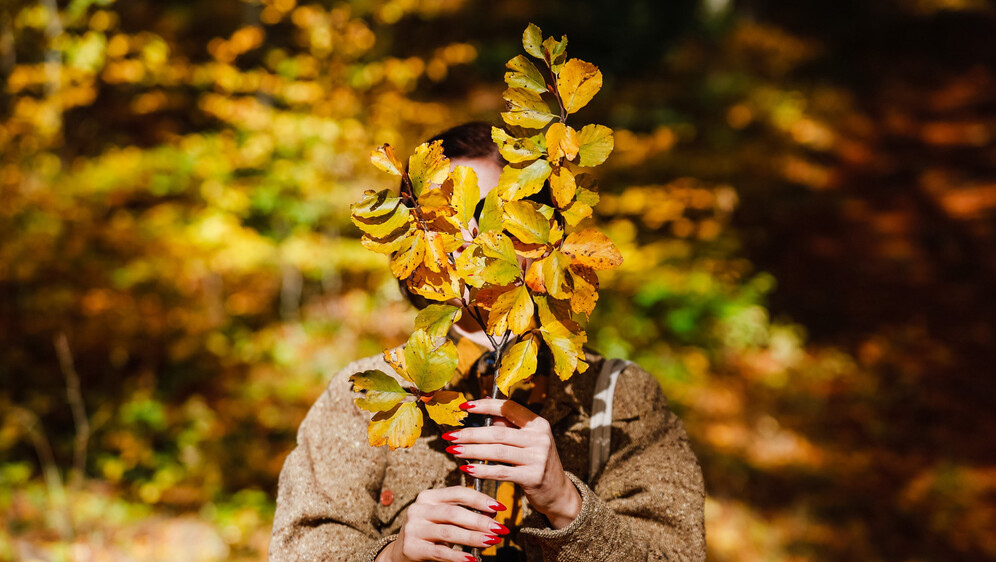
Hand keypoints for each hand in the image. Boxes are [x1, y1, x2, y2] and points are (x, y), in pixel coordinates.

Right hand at [376, 486, 507, 561]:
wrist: (401, 552)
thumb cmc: (430, 531)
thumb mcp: (443, 517)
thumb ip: (464, 513)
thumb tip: (492, 513)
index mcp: (428, 497)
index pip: (457, 493)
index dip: (479, 498)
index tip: (498, 506)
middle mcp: (419, 509)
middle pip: (454, 513)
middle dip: (480, 521)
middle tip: (499, 528)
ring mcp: (414, 529)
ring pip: (449, 532)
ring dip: (473, 537)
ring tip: (491, 541)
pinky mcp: (413, 548)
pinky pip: (440, 552)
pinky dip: (458, 556)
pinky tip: (472, 559)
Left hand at [443, 399, 582, 528]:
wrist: (557, 492)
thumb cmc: (536, 462)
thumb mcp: (527, 441)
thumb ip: (507, 425)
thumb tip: (481, 404)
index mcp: (538, 424)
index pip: (508, 408)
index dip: (485, 405)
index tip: (464, 405)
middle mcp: (540, 438)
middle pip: (498, 432)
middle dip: (470, 433)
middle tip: (450, 435)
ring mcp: (538, 457)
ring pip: (497, 451)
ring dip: (471, 451)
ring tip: (453, 450)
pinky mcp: (533, 477)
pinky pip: (501, 471)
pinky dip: (481, 470)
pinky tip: (466, 468)